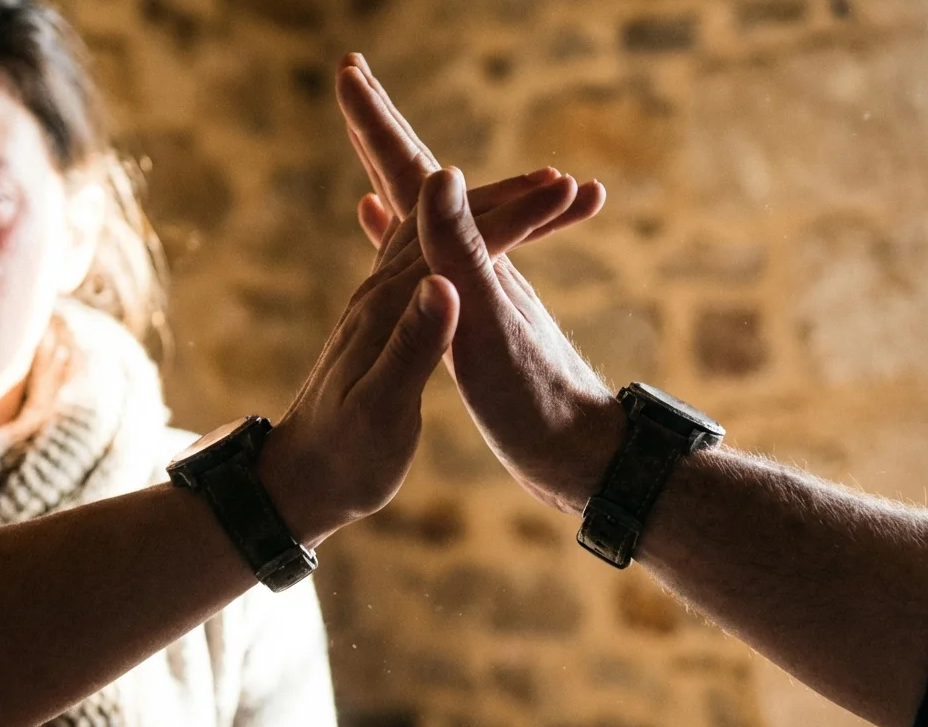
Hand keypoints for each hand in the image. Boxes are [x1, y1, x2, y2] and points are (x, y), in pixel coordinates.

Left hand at [255, 169, 594, 542]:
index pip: (459, 240)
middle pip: (449, 220)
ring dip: (491, 210)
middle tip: (570, 186)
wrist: (298, 480)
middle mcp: (381, 291)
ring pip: (440, 231)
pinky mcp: (385, 317)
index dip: (516, 216)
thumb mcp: (382, 409)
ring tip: (538, 197)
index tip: (566, 194)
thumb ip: (412, 346)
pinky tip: (449, 218)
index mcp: (388, 306)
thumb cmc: (345, 458)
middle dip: (512, 200)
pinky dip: (457, 232)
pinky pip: (425, 253)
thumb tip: (443, 284)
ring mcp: (381, 301)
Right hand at [335, 53, 623, 513]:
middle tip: (351, 76)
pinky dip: (405, 234)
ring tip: (366, 138)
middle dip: (384, 128)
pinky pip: (428, 258)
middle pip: (421, 181)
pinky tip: (390, 230)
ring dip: (395, 170)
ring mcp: (474, 287)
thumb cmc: (534, 402)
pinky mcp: (471, 318)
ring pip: (426, 214)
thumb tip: (439, 175)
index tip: (347, 69)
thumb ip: (466, 254)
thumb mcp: (489, 328)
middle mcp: (474, 261)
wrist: (581, 457)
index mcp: (468, 257)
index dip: (379, 122)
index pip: (416, 173)